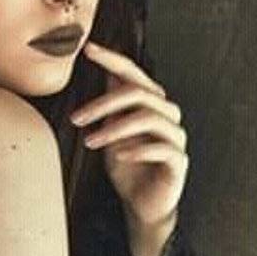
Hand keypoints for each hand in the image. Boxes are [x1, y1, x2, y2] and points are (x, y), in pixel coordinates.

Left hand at [70, 40, 188, 235]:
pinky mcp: (179, 161)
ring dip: (115, 128)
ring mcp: (176, 137)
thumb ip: (112, 105)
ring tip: (92, 142)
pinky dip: (137, 149)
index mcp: (152, 103)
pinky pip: (161, 148)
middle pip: (138, 93)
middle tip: (77, 119)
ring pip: (148, 117)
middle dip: (103, 104)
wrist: (141, 205)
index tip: (89, 50)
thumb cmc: (127, 168)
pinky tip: (119, 156)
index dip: (112, 59)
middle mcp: (168, 114)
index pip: (133, 74)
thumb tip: (105, 70)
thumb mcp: (112, 131)